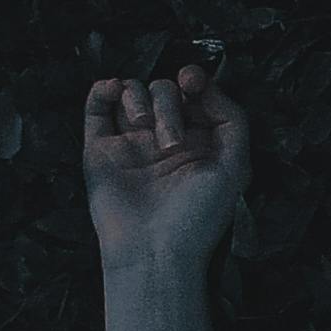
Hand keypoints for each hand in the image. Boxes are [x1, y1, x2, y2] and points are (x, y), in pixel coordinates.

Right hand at [84, 63, 250, 281]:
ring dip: (139, 97)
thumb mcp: (234, 168)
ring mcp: (132, 143)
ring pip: (132, 92)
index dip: (194, 80)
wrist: (154, 251)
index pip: (194, 95)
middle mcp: (164, 139)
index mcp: (198, 142)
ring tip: (143, 126)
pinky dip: (103, 90)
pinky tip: (113, 90)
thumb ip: (232, 120)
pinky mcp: (101, 150)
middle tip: (170, 142)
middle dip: (169, 105)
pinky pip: (97, 108)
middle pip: (164, 91)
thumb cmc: (197, 217)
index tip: (191, 81)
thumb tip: (205, 86)